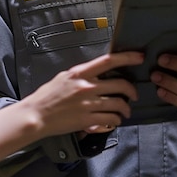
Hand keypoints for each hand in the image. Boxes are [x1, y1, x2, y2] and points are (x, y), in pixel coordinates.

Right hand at [21, 51, 141, 136]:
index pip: (108, 61)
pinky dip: (116, 120)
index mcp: (80, 73)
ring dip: (126, 108)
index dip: (127, 58)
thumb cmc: (48, 96)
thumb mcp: (64, 78)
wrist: (37, 115)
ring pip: (118, 103)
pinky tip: (115, 120)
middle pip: (120, 84)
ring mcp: (88, 104)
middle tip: (133, 94)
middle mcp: (86, 86)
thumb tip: (96, 73)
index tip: (139, 57)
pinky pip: (110, 119)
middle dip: (132, 90)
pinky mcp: (88, 119)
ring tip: (125, 111)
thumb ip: (81, 75)